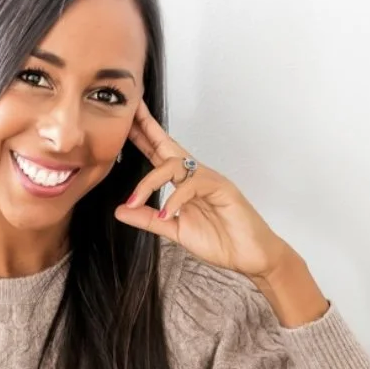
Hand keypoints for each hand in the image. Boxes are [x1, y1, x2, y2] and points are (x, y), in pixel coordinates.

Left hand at [114, 100, 290, 278]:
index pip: (158, 154)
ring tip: (135, 201)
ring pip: (174, 165)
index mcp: (183, 182)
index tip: (124, 123)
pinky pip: (193, 185)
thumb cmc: (219, 240)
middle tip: (130, 111)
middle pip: (167, 145)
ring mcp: (209, 179)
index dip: (142, 137)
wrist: (250, 257)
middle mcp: (195, 175)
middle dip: (147, 128)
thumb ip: (148, 219)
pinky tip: (167, 214)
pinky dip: (176, 199)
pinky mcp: (222, 188)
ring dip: (150, 182)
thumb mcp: (174, 229)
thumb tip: (119, 210)